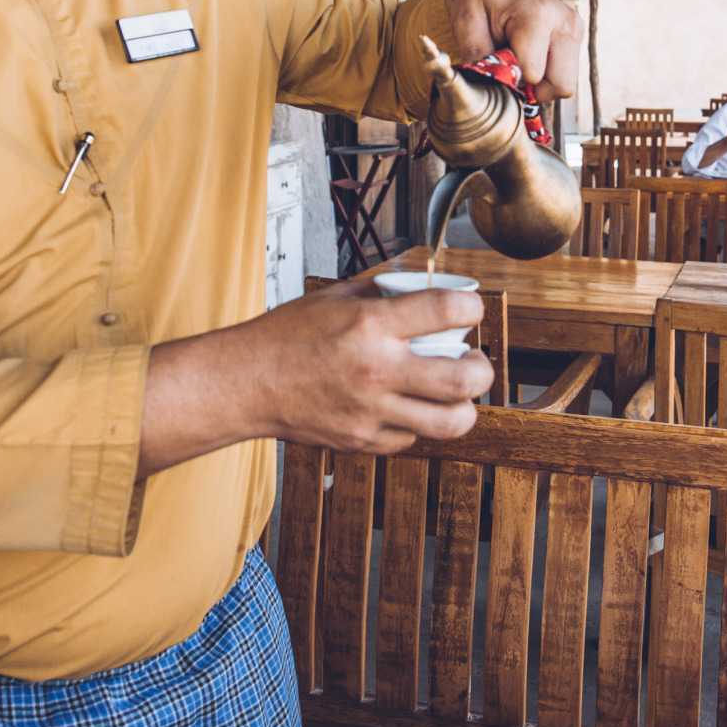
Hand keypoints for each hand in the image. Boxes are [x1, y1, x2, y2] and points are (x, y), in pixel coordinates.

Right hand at [137, 279, 493, 474]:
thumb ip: (381, 292)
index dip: (472, 306)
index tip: (470, 309)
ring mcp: (371, 411)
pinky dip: (418, 423)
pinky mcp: (362, 440)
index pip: (447, 310)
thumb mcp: (333, 298)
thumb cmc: (283, 338)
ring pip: (450, 422)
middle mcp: (376, 370)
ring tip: (457, 394)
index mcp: (370, 325)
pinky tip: (408, 407)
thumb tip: (419, 286)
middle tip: (475, 362)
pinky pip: (411, 438)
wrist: (244, 384)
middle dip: (483, 370)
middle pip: (464, 380)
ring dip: (464, 407)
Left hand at [449, 0, 581, 102]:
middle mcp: (564, 22)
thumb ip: (477, 56)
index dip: (511, 78)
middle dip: (533, 88)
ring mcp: (574, 28)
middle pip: (561, 85)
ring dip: (541, 82)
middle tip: (511, 69)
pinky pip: (566, 73)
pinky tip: (531, 54)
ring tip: (520, 60)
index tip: (496, 62)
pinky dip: (548, 72)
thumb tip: (485, 90)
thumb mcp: (466, 22)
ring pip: (566, 84)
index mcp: (537, 15)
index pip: (533, 74)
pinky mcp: (576, 34)